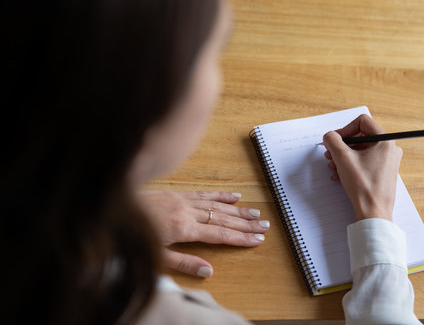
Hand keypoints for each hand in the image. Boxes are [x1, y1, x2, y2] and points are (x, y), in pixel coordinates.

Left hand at [137, 190, 269, 276]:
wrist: (116, 206)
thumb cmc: (134, 234)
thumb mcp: (156, 255)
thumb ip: (184, 263)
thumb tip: (209, 271)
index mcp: (184, 229)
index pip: (219, 235)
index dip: (240, 238)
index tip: (257, 240)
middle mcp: (188, 212)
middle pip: (223, 219)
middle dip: (246, 224)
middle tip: (265, 227)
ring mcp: (184, 201)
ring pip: (218, 206)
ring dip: (238, 210)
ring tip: (256, 213)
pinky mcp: (179, 194)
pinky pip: (205, 194)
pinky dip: (221, 195)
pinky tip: (234, 196)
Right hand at [322, 114, 402, 221]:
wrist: (373, 212)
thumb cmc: (363, 186)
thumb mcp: (342, 158)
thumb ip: (333, 140)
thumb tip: (329, 136)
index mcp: (385, 140)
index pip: (362, 122)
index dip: (345, 129)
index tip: (334, 140)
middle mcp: (389, 149)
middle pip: (360, 136)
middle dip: (342, 145)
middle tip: (330, 153)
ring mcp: (387, 161)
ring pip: (360, 150)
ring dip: (343, 156)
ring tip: (333, 166)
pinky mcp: (382, 172)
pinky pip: (364, 161)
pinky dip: (350, 165)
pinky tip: (339, 175)